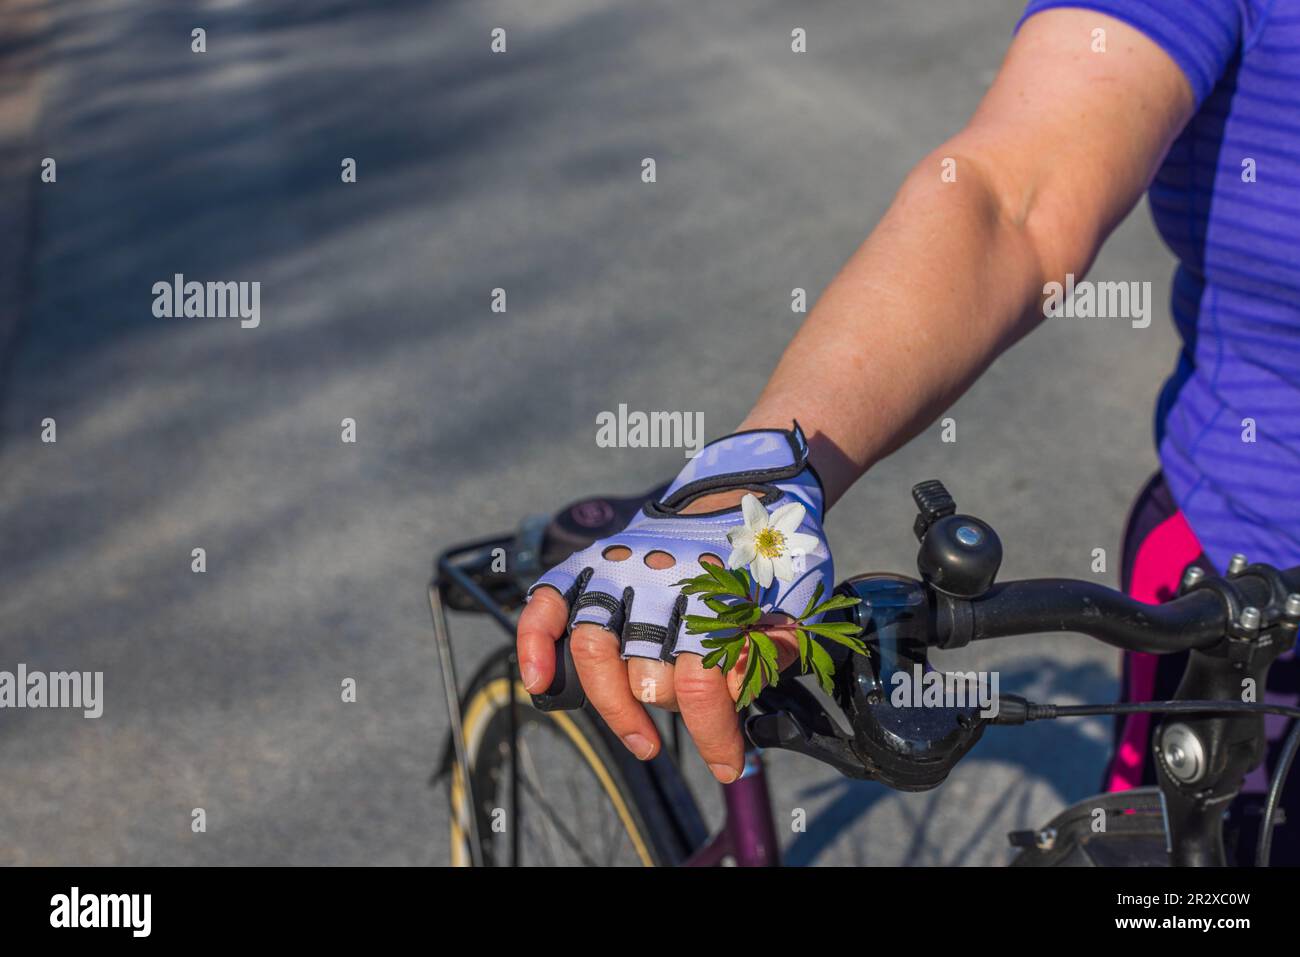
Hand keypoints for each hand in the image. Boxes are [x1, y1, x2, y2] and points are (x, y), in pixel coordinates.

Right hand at [516, 425, 832, 782]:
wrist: (741, 493)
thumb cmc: (767, 556)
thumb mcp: (795, 596)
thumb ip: (779, 643)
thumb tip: (749, 682)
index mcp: (710, 591)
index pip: (702, 681)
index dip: (715, 733)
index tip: (730, 763)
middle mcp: (656, 583)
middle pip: (649, 676)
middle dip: (677, 713)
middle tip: (703, 727)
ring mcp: (618, 572)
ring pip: (594, 651)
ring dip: (614, 706)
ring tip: (641, 739)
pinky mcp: (590, 565)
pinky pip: (548, 603)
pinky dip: (534, 641)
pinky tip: (539, 681)